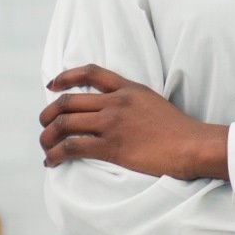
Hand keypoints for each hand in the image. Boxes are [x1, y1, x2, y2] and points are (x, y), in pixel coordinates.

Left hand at [39, 64, 229, 180]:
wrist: (190, 145)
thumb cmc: (176, 129)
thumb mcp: (152, 102)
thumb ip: (130, 100)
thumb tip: (109, 109)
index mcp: (128, 88)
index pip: (90, 72)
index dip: (65, 77)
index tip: (52, 85)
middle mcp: (117, 102)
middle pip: (69, 101)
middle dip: (48, 113)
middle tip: (44, 124)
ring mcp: (113, 123)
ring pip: (65, 124)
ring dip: (47, 136)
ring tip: (46, 146)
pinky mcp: (111, 147)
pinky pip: (72, 147)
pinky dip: (56, 154)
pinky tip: (52, 161)